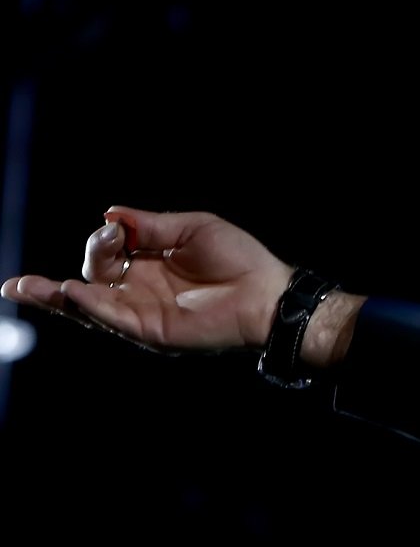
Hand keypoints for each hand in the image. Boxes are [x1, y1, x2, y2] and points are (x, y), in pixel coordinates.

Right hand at [0, 205, 293, 352]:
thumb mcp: (192, 228)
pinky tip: (70, 294)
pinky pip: (110, 318)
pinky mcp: (149, 330)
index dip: (103, 239)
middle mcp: (138, 289)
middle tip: (102, 245)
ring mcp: (140, 311)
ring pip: (85, 305)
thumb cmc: (239, 258)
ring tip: (24, 287)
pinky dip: (88, 306)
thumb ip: (151, 224)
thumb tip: (110, 216)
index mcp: (146, 263)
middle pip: (87, 278)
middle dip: (84, 260)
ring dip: (53, 295)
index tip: (118, 229)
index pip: (106, 252)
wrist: (267, 292)